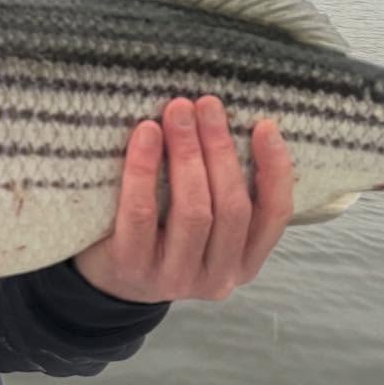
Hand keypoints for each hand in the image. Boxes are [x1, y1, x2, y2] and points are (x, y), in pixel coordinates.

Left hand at [74, 96, 293, 303]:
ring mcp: (176, 278)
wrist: (108, 279)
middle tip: (206, 105)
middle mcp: (218, 277)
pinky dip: (145, 168)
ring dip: (188, 152)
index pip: (274, 216)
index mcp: (245, 263)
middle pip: (232, 207)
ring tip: (178, 112)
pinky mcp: (134, 267)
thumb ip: (222, 191)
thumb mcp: (205, 225)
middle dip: (220, 149)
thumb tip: (226, 122)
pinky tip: (146, 134)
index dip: (275, 169)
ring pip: (193, 211)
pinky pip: (141, 212)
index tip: (264, 125)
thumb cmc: (163, 235)